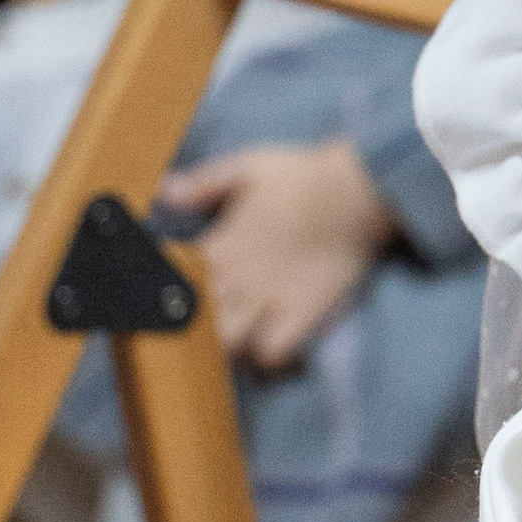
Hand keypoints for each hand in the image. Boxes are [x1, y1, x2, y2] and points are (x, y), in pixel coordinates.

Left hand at [154, 138, 392, 369]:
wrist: (359, 191)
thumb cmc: (302, 175)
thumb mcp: (247, 166)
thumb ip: (203, 184)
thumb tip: (163, 193)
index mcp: (221, 245)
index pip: (174, 280)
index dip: (167, 288)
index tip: (169, 288)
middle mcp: (240, 278)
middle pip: (195, 320)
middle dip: (191, 324)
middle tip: (201, 318)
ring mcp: (270, 300)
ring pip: (227, 342)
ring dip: (223, 344)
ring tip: (231, 335)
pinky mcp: (302, 314)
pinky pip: (272, 352)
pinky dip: (265, 354)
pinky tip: (267, 343)